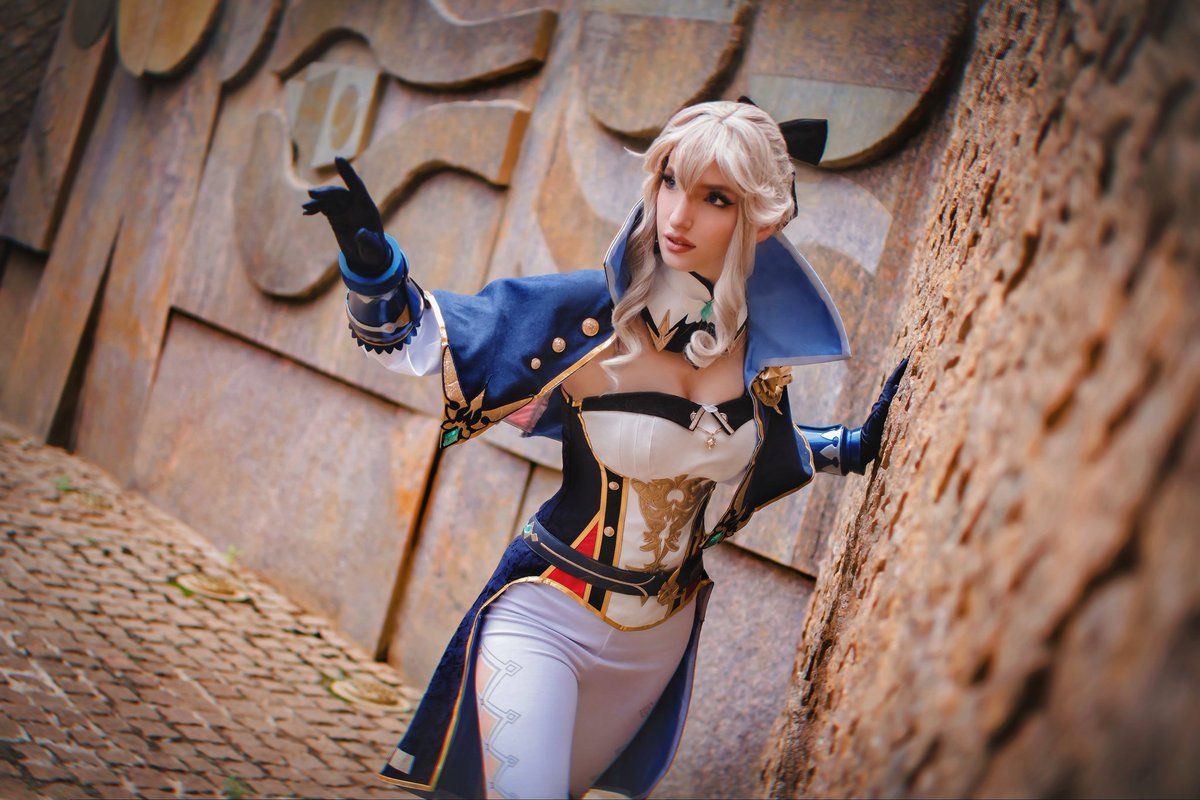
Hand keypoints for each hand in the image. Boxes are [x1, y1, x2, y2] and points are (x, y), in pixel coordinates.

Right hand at [302, 157, 391, 276]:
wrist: (366, 256)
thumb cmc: (374, 252)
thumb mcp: (373, 251)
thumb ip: (369, 242)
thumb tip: (361, 233)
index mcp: (367, 208)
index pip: (357, 185)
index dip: (347, 172)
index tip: (337, 158)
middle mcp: (355, 204)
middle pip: (339, 193)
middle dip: (326, 193)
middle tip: (311, 194)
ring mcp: (344, 208)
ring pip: (329, 199)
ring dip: (317, 201)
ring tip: (305, 208)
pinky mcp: (335, 214)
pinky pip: (323, 206)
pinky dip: (315, 208)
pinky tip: (306, 213)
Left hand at [858, 357, 907, 463]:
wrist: (863, 447)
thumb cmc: (870, 435)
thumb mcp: (877, 419)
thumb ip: (884, 405)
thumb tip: (894, 388)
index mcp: (883, 402)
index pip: (892, 382)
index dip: (899, 371)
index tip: (907, 360)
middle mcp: (884, 404)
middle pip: (894, 384)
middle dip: (901, 373)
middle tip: (909, 361)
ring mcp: (886, 410)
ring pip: (895, 392)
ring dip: (902, 381)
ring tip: (911, 373)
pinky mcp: (888, 417)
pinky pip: (897, 402)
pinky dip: (902, 395)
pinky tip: (907, 394)